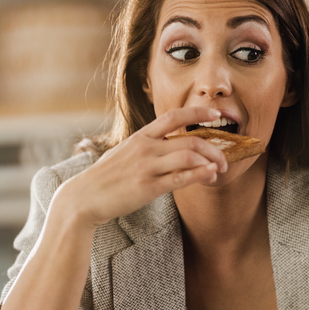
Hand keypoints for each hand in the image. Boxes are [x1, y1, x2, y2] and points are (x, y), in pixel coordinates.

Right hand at [51, 106, 230, 228]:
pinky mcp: (148, 187)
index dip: (198, 112)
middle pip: (190, 140)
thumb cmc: (105, 177)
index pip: (174, 116)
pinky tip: (210, 175)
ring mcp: (147, 167)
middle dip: (214, 147)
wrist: (84, 197)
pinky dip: (200, 175)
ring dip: (211, 162)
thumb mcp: (124, 153)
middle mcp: (146, 148)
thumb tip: (166, 145)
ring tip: (220, 170)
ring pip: (189, 157)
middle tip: (225, 158)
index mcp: (141, 137)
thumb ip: (146, 146)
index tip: (215, 113)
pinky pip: (180, 178)